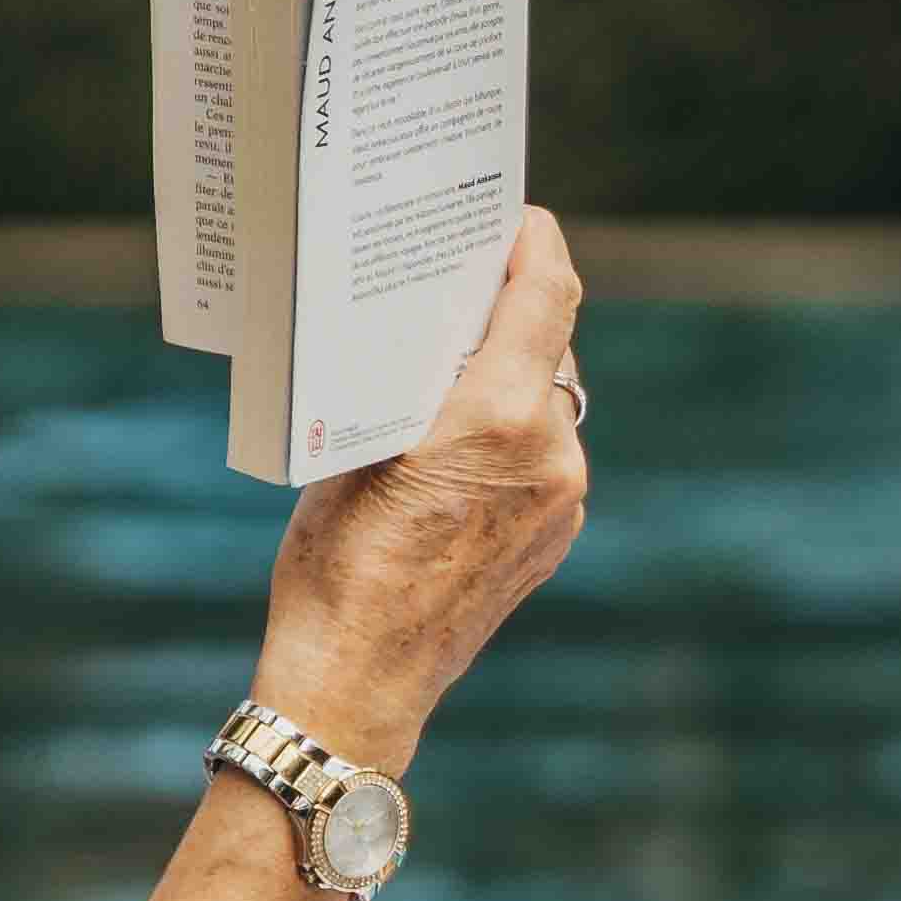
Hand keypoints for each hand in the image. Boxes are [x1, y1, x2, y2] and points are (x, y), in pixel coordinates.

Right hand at [254, 207, 585, 776]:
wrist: (358, 680)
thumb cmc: (337, 560)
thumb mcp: (357, 444)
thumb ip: (419, 384)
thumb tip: (441, 338)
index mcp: (502, 415)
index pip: (547, 296)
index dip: (537, 246)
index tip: (521, 219)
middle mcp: (552, 454)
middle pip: (550, 349)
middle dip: (511, 316)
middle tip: (463, 292)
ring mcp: (563, 502)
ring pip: (550, 406)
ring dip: (511, 381)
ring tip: (449, 378)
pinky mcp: (556, 539)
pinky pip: (546, 460)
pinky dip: (514, 437)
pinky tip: (460, 448)